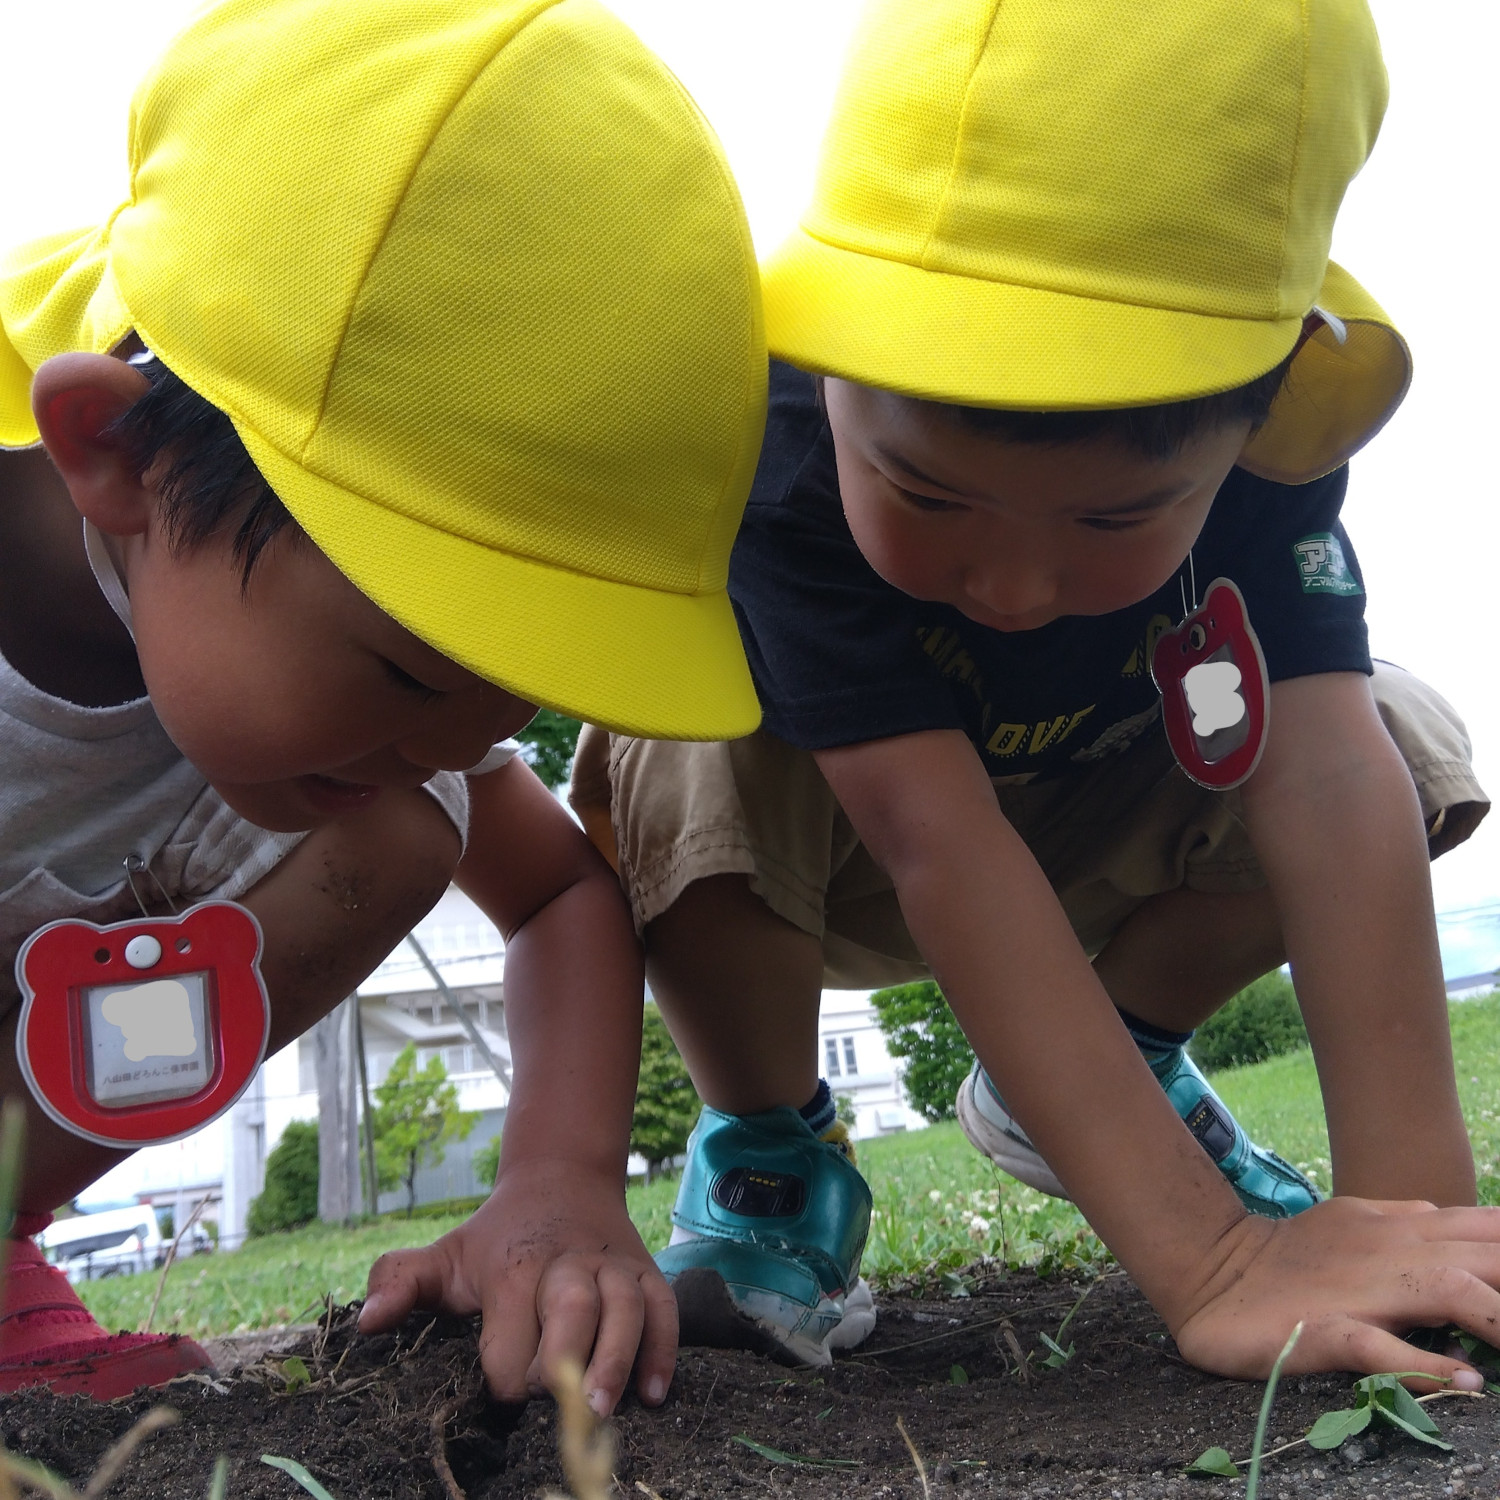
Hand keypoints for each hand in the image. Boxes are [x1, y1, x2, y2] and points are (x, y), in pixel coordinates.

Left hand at [359, 1160, 676, 1414]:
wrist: (561, 1178)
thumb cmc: (497, 1236)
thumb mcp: (446, 1253)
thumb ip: (401, 1282)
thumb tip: (367, 1325)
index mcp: (514, 1268)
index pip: (510, 1338)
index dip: (505, 1375)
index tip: (502, 1391)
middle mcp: (568, 1265)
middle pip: (574, 1313)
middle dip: (567, 1364)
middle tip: (566, 1412)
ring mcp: (613, 1268)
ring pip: (626, 1309)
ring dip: (619, 1359)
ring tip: (607, 1407)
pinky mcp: (646, 1272)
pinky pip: (664, 1309)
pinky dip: (665, 1349)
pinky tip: (656, 1392)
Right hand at [1172, 1197, 1499, 1390]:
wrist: (1211, 1269)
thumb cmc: (1291, 1258)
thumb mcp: (1359, 1226)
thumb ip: (1412, 1223)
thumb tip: (1456, 1219)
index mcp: (1404, 1227)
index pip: (1493, 1230)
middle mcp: (1394, 1251)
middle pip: (1488, 1257)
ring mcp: (1360, 1289)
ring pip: (1450, 1291)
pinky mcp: (1325, 1330)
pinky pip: (1380, 1347)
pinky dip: (1425, 1364)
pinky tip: (1464, 1383)